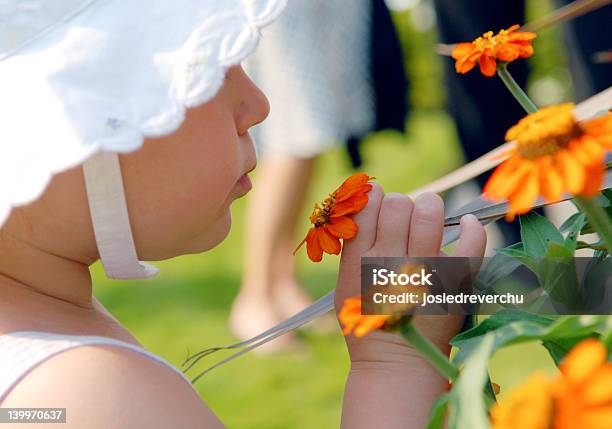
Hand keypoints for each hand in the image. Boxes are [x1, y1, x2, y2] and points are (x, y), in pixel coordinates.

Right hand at [335, 183, 486, 363]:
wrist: (397, 363)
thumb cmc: (369, 319)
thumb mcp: (345, 283)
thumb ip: (353, 245)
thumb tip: (370, 199)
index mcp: (360, 261)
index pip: (368, 206)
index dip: (375, 197)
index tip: (380, 203)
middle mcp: (390, 262)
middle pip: (398, 204)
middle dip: (402, 204)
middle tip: (406, 217)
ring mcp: (425, 271)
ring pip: (429, 212)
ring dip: (430, 207)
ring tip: (430, 216)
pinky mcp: (455, 283)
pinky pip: (470, 241)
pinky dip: (472, 227)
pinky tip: (467, 224)